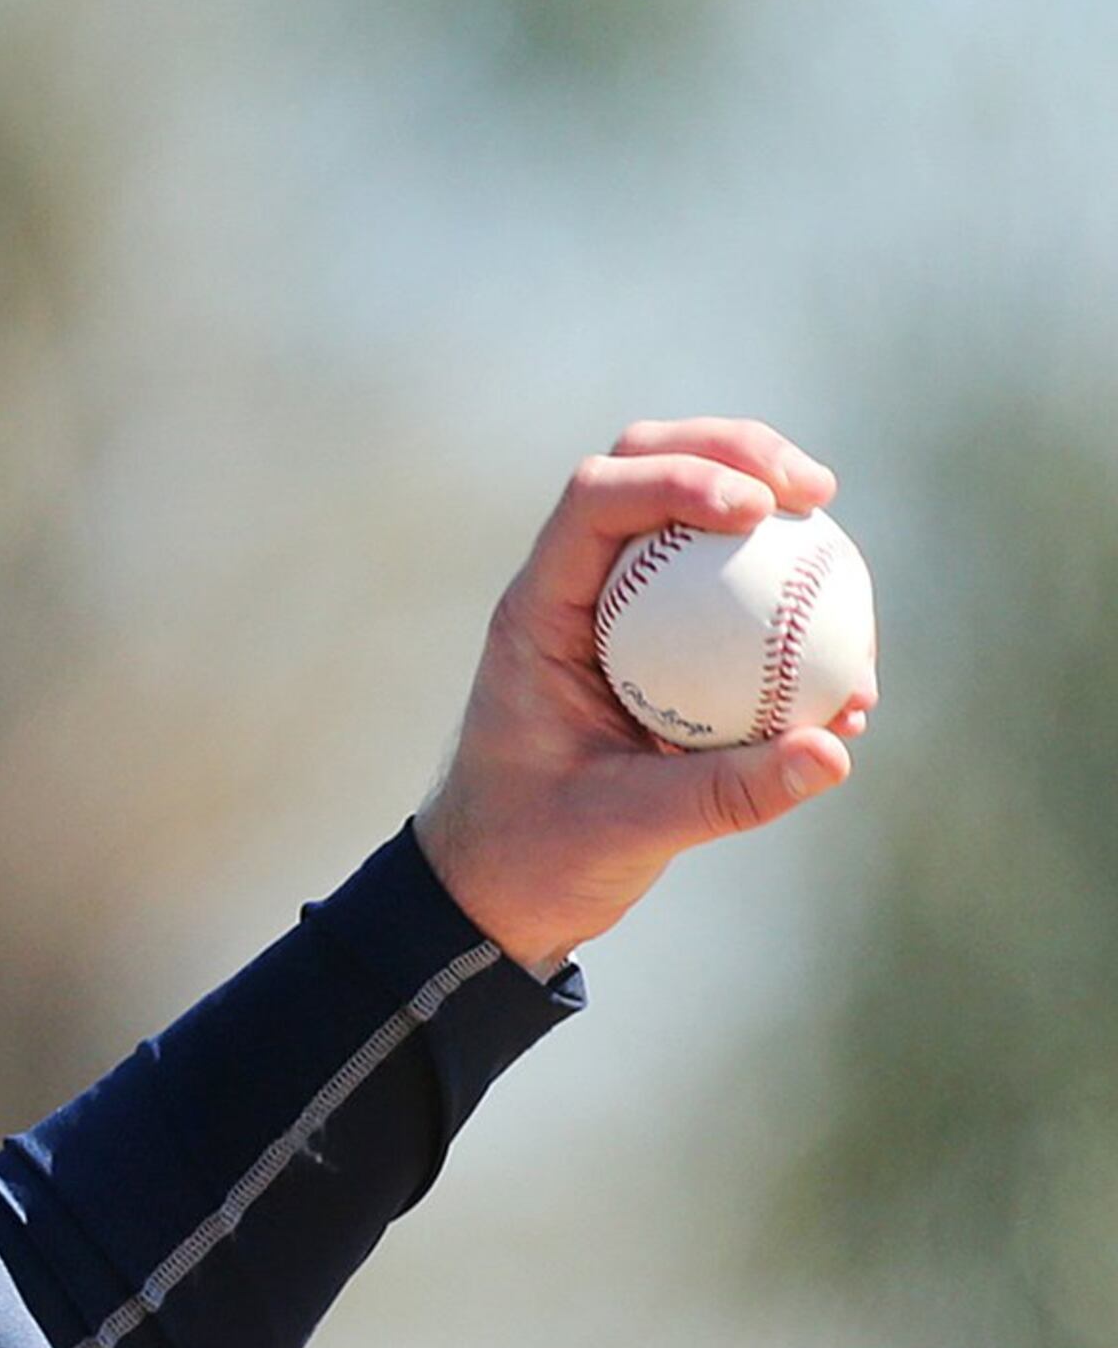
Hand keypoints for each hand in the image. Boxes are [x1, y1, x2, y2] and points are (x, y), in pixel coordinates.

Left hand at [415, 418, 877, 976]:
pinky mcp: (661, 650)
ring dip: (775, 518)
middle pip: (649, 468)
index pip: (596, 500)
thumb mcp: (625, 830)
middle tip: (817, 491)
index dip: (678, 477)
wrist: (499, 893)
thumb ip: (725, 793)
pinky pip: (730, 602)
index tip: (759, 509)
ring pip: (695, 523)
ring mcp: (619, 615)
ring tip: (846, 561)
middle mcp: (576, 595)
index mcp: (538, 615)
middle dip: (736, 453)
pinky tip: (849, 671)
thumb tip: (835, 750)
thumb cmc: (533, 857)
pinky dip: (789, 611)